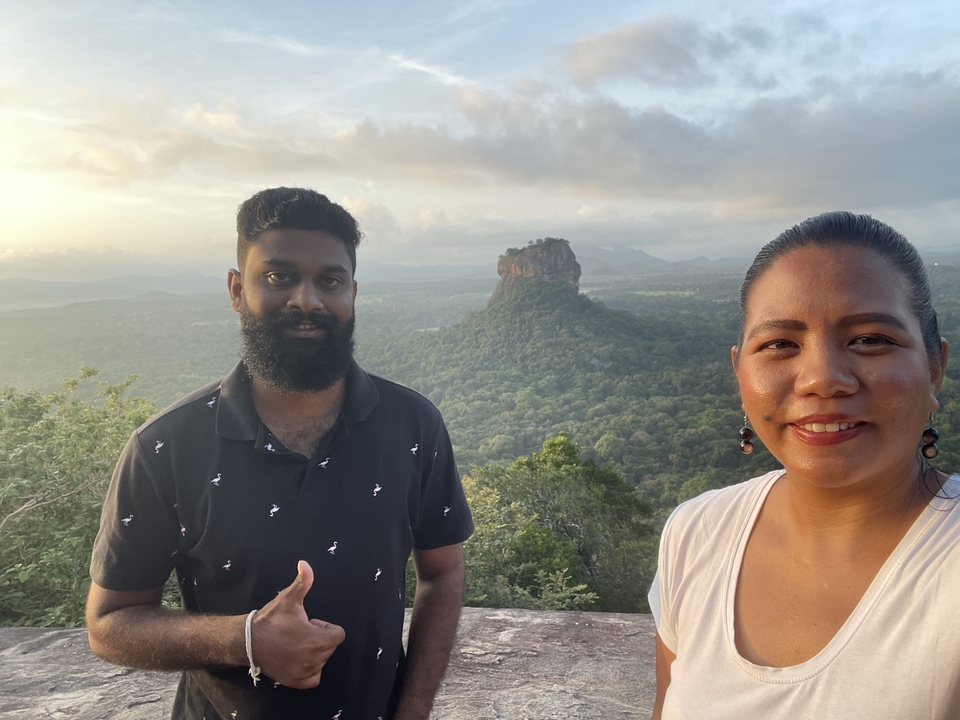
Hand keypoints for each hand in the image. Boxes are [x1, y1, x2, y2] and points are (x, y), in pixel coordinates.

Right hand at [250, 560, 345, 688]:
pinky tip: (299, 659)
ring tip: (296, 643)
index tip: (310, 623)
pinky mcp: (296, 682)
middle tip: (301, 632)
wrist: (248, 641)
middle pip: (330, 647)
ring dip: (314, 652)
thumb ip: (302, 582)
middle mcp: (314, 659)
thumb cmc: (271, 620)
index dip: (326, 627)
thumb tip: (305, 563)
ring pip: (321, 661)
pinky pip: (314, 678)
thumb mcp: (288, 599)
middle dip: (319, 638)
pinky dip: (311, 670)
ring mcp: (305, 673)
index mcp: (317, 640)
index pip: (338, 634)